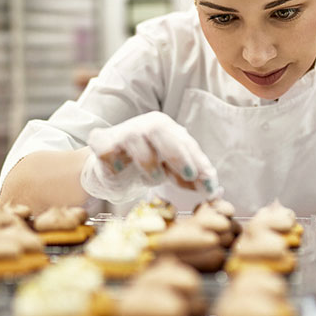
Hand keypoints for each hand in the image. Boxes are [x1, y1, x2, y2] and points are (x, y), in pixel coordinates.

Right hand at [80, 112, 220, 201]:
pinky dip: (115, 164)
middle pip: (159, 129)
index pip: (184, 141)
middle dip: (177, 153)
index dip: (198, 161)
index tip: (209, 182)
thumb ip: (192, 178)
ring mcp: (121, 133)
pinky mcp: (102, 145)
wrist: (111, 171)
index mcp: (165, 128)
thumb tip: (214, 190)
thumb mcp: (173, 172)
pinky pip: (107, 152)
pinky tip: (118, 171)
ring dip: (148, 163)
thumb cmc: (147, 167)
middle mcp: (143, 126)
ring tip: (155, 178)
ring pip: (135, 140)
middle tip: (190, 175)